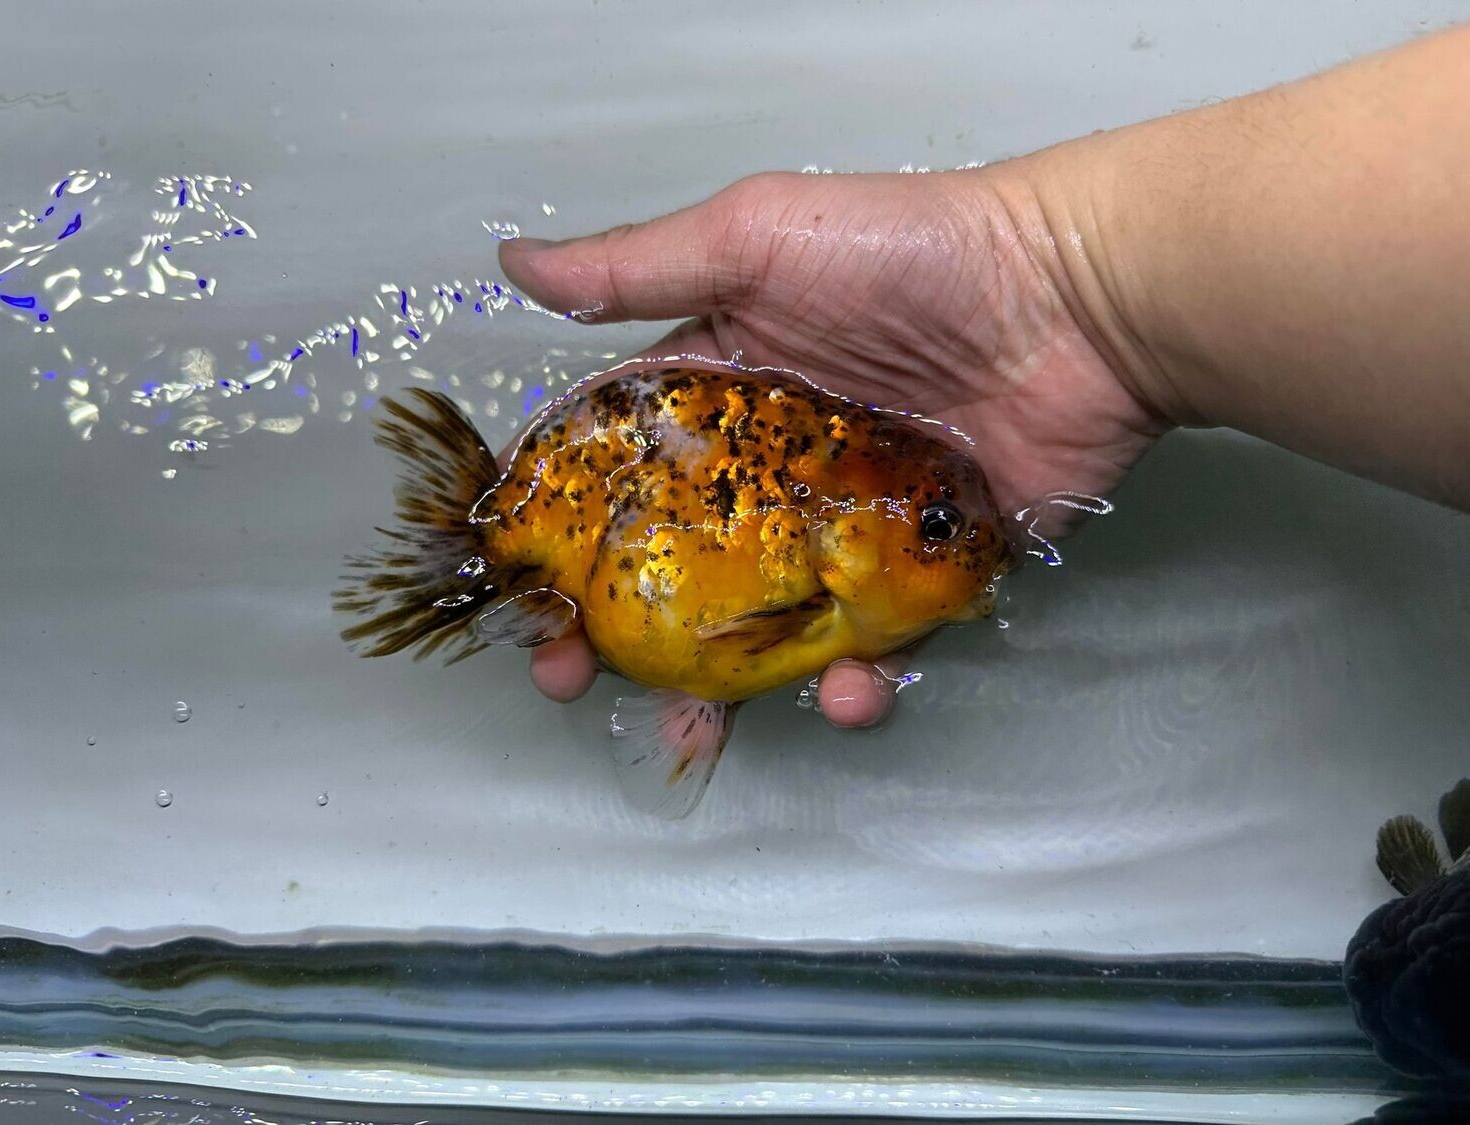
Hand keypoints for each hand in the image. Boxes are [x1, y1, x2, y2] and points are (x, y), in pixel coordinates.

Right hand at [498, 168, 1166, 725]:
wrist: (1074, 298)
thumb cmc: (914, 254)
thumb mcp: (758, 239)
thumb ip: (639, 268)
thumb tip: (519, 265)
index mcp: (722, 396)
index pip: (618, 473)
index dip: (560, 528)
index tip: (518, 584)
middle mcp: (772, 472)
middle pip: (675, 568)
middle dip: (617, 628)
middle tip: (572, 672)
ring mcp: (844, 531)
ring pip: (764, 627)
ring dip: (721, 685)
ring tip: (694, 723)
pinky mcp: (920, 573)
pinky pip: (875, 645)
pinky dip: (857, 681)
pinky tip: (847, 690)